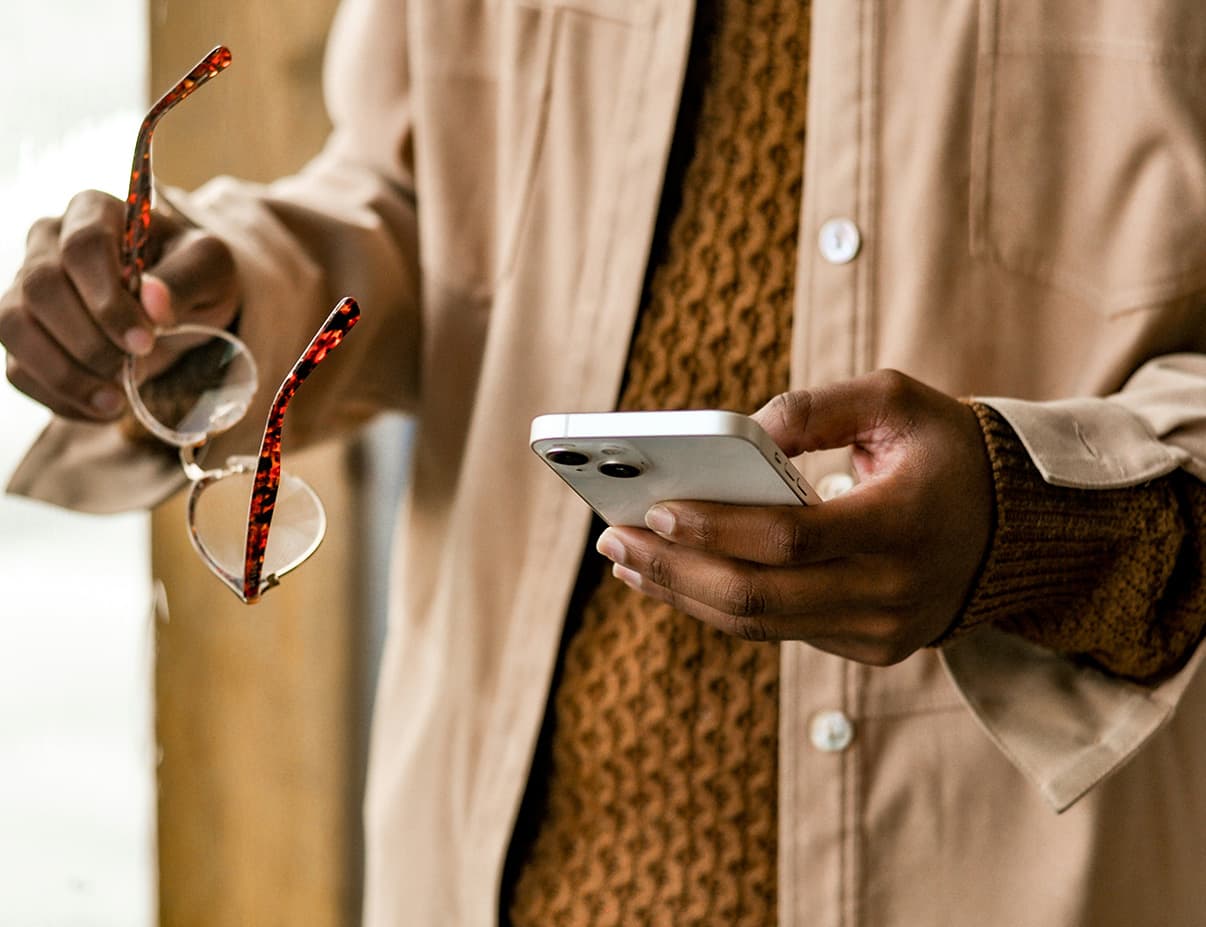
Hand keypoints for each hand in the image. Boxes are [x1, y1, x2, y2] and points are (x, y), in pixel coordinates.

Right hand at [0, 189, 239, 420]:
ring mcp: (25, 286)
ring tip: (114, 401)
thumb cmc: (191, 275)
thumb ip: (185, 279)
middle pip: (41, 288)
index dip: (108, 300)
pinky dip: (56, 395)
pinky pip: (17, 367)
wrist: (178, 303)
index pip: (82, 247)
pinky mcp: (23, 332)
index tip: (144, 341)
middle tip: (135, 370)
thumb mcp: (210, 269)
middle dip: (89, 341)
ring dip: (63, 374)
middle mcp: (47, 241)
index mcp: (95, 212)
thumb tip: (153, 302)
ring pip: (13, 326)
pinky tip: (100, 407)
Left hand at [595, 370, 995, 665]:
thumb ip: (815, 406)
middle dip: (676, 570)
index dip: (719, 528)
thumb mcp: (894, 400)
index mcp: (904, 524)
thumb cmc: (945, 449)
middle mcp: (892, 591)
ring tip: (627, 560)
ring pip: (760, 625)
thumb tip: (738, 431)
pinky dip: (720, 604)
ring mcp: (881, 630)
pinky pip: (778, 632)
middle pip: (761, 598)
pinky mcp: (868, 647)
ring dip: (684, 594)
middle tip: (614, 539)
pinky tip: (676, 577)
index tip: (657, 508)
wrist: (1012, 527)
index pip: (793, 538)